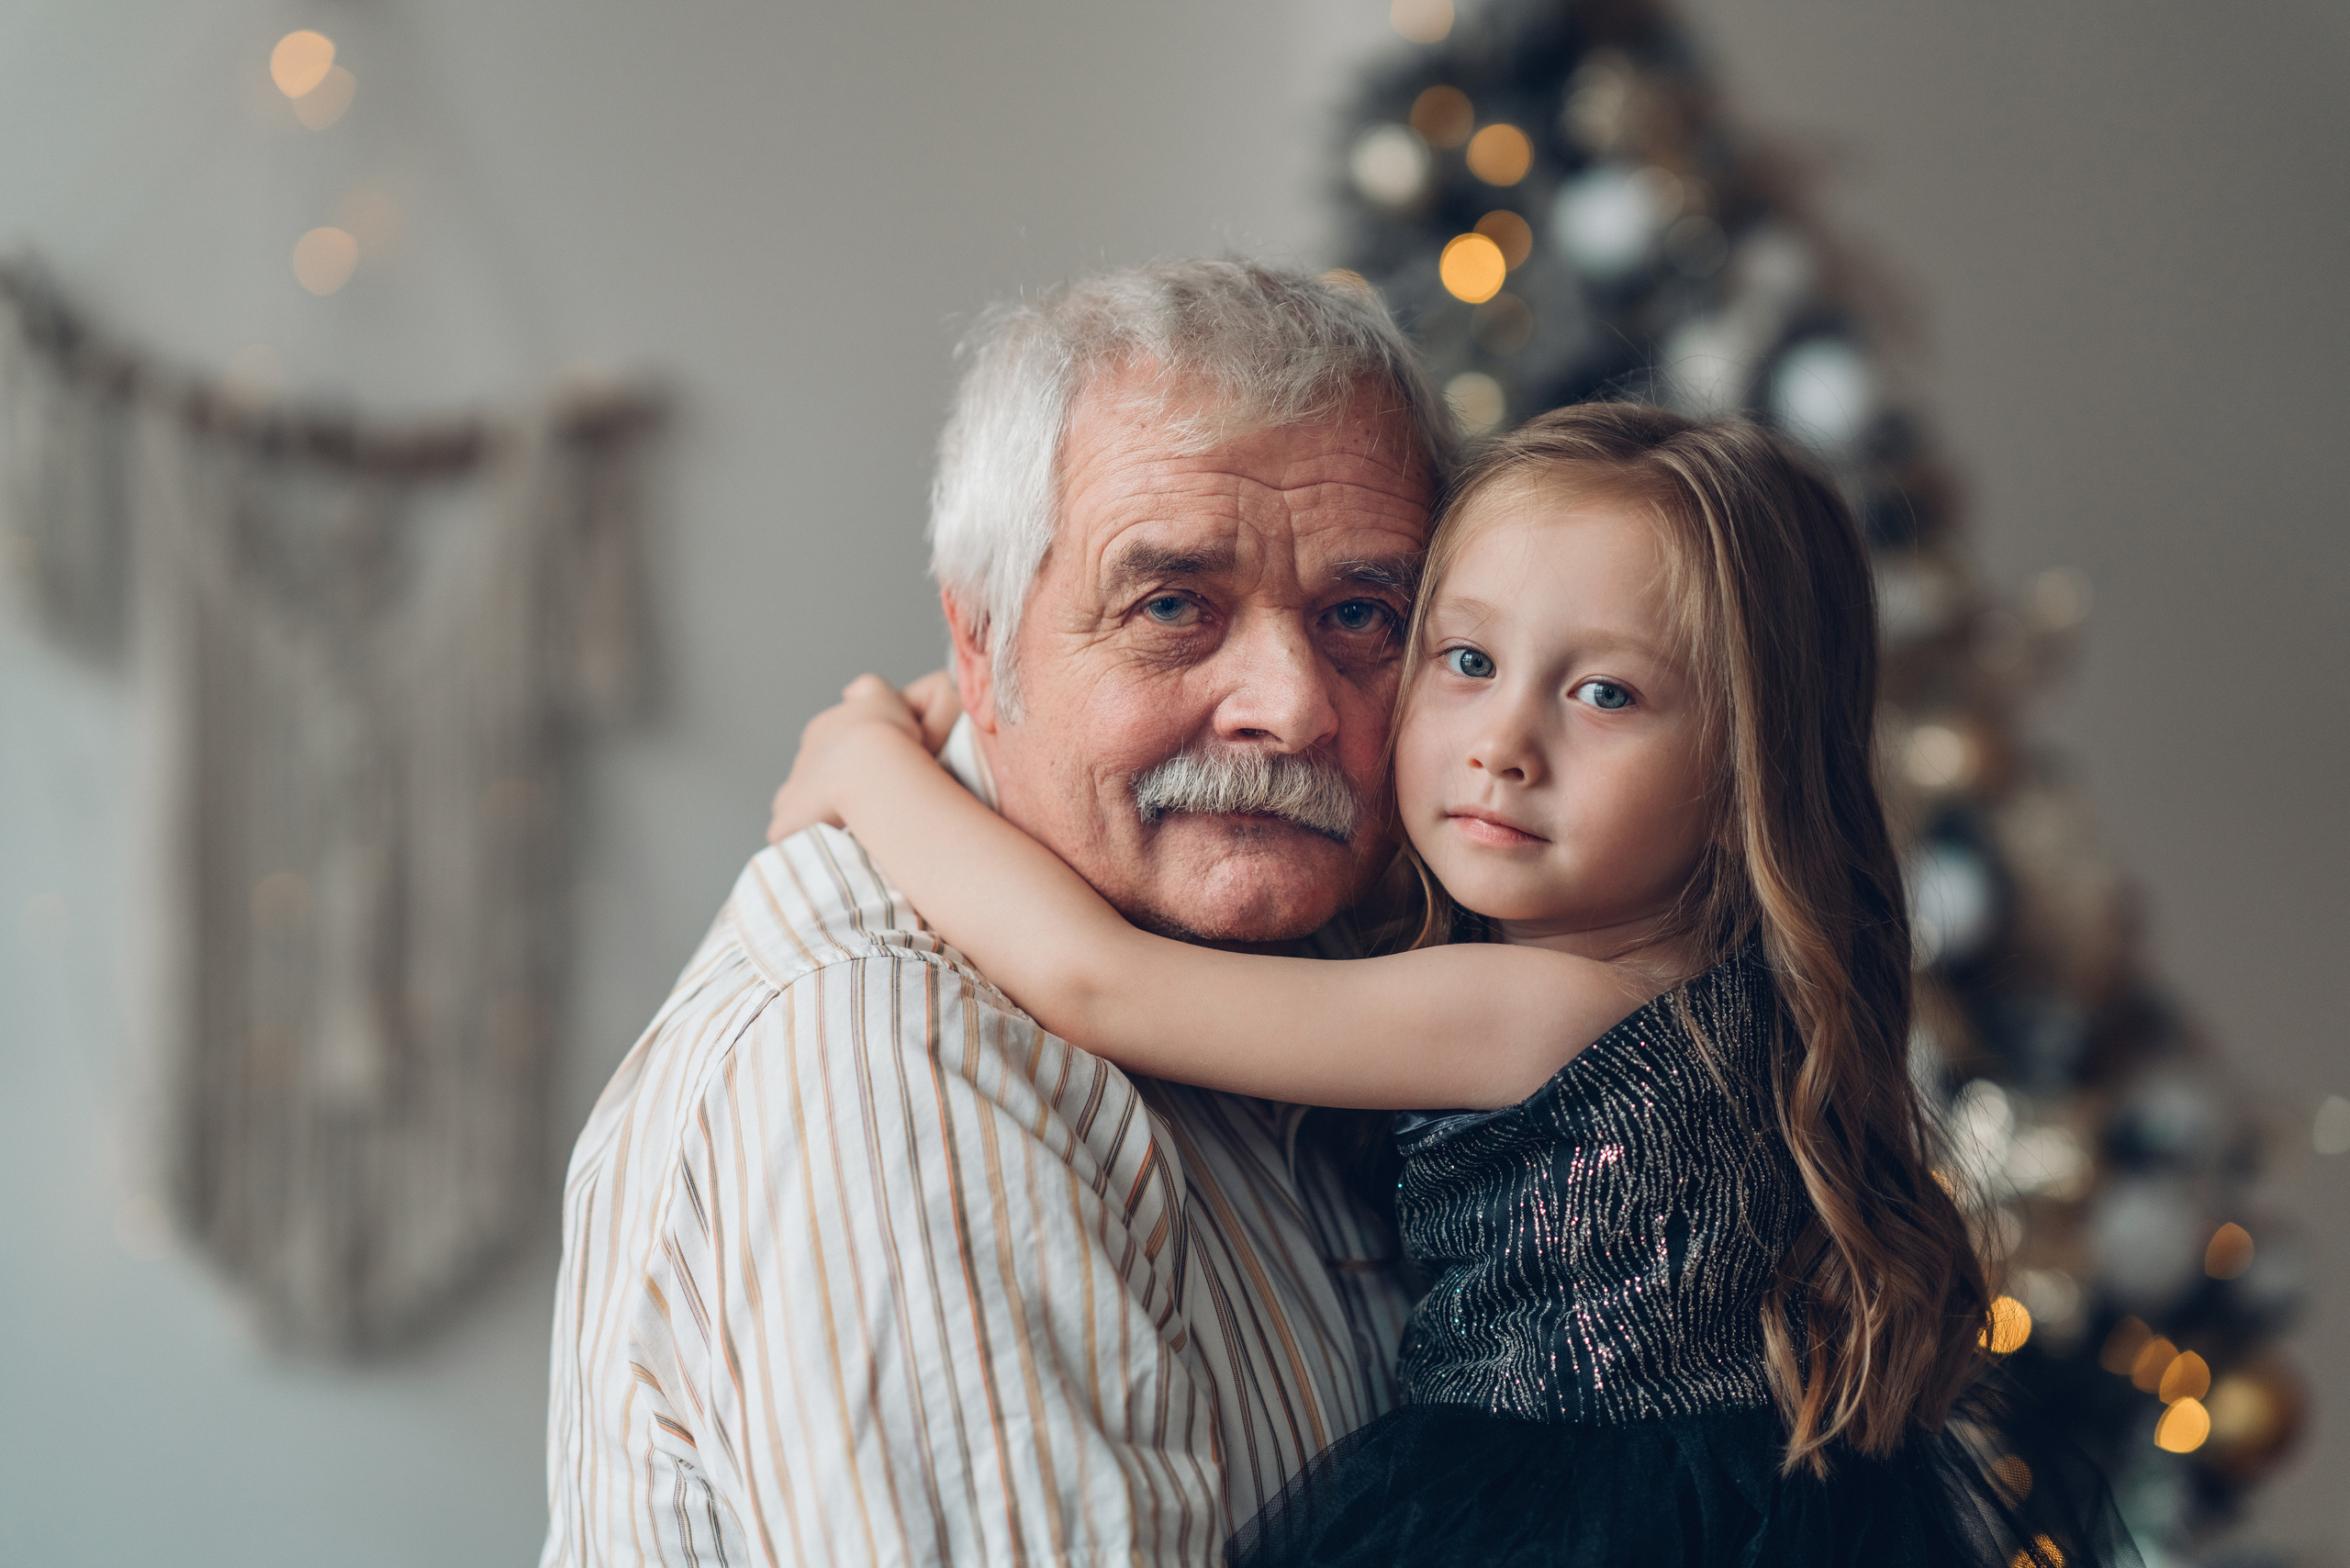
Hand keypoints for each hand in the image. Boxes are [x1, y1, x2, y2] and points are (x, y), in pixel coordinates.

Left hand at [766, 674, 955, 844]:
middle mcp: (803, 759)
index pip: (828, 746)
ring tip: (843, 827)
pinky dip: (803, 840)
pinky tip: (825, 846)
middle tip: (861, 802)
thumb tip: (852, 692)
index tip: (869, 773)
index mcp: (822, 731)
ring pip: (797, 804)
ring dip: (814, 814)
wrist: (871, 764)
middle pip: (811, 776)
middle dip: (829, 788)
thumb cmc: (884, 733)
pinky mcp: (787, 822)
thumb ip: (868, 689)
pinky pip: (789, 834)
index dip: (848, 760)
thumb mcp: (883, 696)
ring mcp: (792, 792)